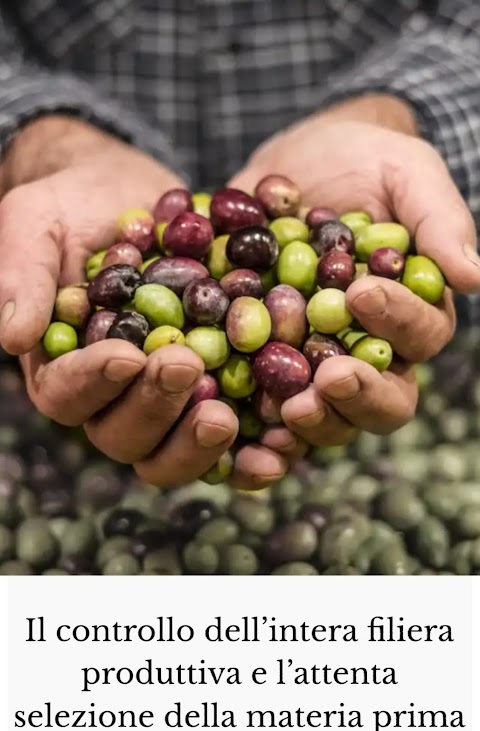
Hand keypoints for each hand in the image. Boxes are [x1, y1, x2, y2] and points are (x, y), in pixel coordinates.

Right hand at [0, 117, 294, 488]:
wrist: (139, 200)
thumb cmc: (79, 208)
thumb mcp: (38, 222)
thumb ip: (21, 273)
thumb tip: (12, 334)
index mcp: (65, 367)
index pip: (66, 392)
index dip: (93, 381)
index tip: (127, 354)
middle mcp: (113, 399)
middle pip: (122, 435)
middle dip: (153, 407)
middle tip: (186, 367)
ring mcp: (166, 406)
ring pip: (172, 452)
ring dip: (198, 443)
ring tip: (228, 415)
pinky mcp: (216, 397)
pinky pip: (231, 442)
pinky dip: (251, 455)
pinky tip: (279, 449)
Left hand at [231, 95, 479, 446]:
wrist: (290, 167)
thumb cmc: (361, 163)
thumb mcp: (404, 172)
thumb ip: (438, 219)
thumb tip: (473, 277)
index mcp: (410, 315)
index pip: (420, 336)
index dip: (397, 322)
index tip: (362, 294)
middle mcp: (368, 353)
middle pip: (382, 401)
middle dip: (358, 396)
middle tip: (328, 380)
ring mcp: (313, 367)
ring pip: (327, 419)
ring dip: (311, 424)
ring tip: (286, 408)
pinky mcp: (262, 368)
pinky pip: (263, 413)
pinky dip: (253, 432)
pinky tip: (234, 428)